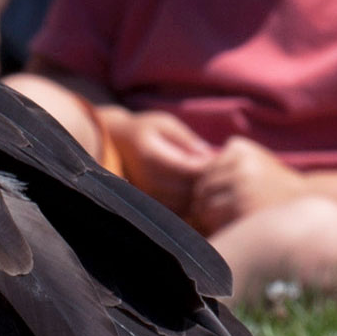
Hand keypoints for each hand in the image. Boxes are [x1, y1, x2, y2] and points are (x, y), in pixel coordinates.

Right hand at [102, 108, 216, 209]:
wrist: (115, 142)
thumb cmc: (145, 128)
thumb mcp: (166, 124)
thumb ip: (187, 139)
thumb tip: (211, 155)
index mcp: (152, 157)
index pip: (188, 170)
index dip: (208, 168)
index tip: (221, 159)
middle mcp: (147, 180)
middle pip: (187, 191)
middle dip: (208, 184)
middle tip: (221, 173)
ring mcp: (146, 195)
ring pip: (183, 206)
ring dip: (200, 198)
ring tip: (210, 182)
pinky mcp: (148, 204)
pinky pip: (176, 211)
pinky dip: (190, 205)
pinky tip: (196, 191)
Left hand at [188, 137, 310, 233]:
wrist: (309, 208)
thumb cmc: (275, 189)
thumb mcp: (254, 164)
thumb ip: (224, 165)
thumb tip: (187, 170)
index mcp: (239, 148)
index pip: (205, 171)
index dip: (213, 189)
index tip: (231, 197)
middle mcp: (240, 164)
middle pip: (201, 188)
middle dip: (207, 204)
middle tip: (228, 214)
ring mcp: (241, 186)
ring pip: (203, 205)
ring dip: (211, 218)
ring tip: (234, 221)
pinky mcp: (241, 208)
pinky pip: (213, 221)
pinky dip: (219, 229)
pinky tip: (238, 228)